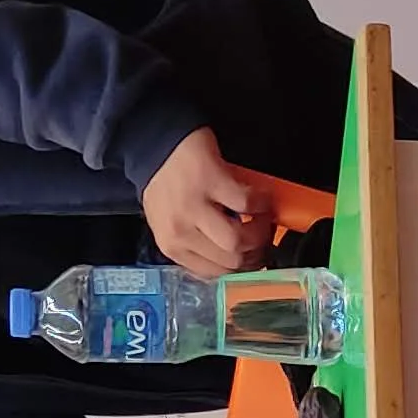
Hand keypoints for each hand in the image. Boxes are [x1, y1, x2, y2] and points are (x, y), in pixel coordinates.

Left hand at [143, 128, 266, 277]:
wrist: (153, 143)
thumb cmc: (165, 183)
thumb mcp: (170, 221)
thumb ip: (195, 241)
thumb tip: (236, 255)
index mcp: (171, 245)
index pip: (214, 274)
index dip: (242, 268)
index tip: (255, 257)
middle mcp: (180, 231)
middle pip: (231, 261)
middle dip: (256, 253)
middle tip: (264, 239)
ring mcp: (193, 207)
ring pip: (238, 240)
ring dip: (260, 232)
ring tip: (263, 220)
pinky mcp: (210, 181)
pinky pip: (246, 203)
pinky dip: (261, 203)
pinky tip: (262, 199)